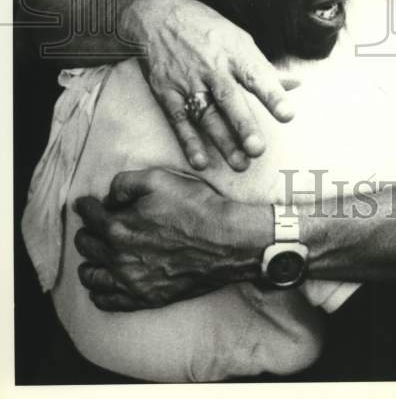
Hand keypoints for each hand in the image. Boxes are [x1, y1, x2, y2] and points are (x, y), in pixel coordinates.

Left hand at [74, 168, 265, 310]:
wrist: (226, 241)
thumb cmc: (195, 206)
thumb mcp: (159, 179)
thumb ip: (124, 183)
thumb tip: (108, 197)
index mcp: (118, 227)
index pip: (88, 216)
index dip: (85, 206)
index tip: (85, 204)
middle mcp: (118, 257)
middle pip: (86, 245)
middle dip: (86, 232)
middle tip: (94, 226)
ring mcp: (130, 281)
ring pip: (90, 275)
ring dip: (89, 261)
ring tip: (96, 254)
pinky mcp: (144, 297)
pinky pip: (106, 301)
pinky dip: (99, 290)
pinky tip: (104, 281)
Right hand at [121, 0, 296, 171]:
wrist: (158, 16)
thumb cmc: (207, 29)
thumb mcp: (239, 39)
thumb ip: (264, 68)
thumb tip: (295, 84)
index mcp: (235, 52)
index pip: (257, 75)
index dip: (273, 95)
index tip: (288, 114)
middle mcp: (213, 67)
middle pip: (229, 99)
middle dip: (244, 125)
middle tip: (258, 149)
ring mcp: (188, 80)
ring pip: (206, 114)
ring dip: (222, 141)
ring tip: (240, 163)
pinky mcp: (167, 91)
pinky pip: (179, 120)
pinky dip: (189, 141)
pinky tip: (201, 162)